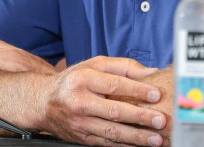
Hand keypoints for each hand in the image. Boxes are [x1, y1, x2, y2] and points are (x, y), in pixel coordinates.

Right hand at [40, 56, 166, 146]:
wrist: (43, 102)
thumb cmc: (74, 80)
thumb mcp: (94, 65)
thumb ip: (123, 66)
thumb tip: (150, 72)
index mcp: (83, 80)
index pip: (114, 85)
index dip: (137, 90)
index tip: (156, 94)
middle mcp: (80, 102)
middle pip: (114, 111)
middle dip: (140, 117)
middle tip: (160, 120)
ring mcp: (80, 123)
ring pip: (111, 132)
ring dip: (136, 137)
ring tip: (155, 139)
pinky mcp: (81, 138)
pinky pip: (106, 143)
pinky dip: (124, 146)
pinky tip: (139, 145)